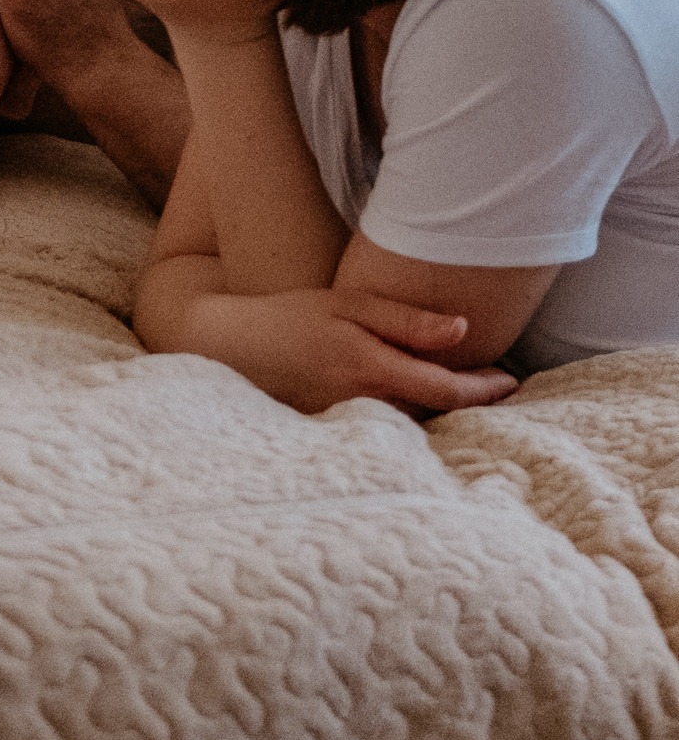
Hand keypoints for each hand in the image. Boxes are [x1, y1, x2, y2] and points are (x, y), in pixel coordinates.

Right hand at [223, 287, 517, 416]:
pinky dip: (408, 420)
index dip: (484, 390)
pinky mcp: (333, 434)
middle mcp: (363, 404)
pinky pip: (385, 430)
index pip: (446, 390)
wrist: (229, 345)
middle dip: (469, 403)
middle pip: (435, 414)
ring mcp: (346, 424)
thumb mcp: (350, 304)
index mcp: (370, 368)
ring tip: (466, 395)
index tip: (511, 382)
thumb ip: (407, 320)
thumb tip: (464, 330)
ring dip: (441, 414)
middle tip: (499, 386)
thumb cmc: (290, 316)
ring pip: (412, 425)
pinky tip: (415, 406)